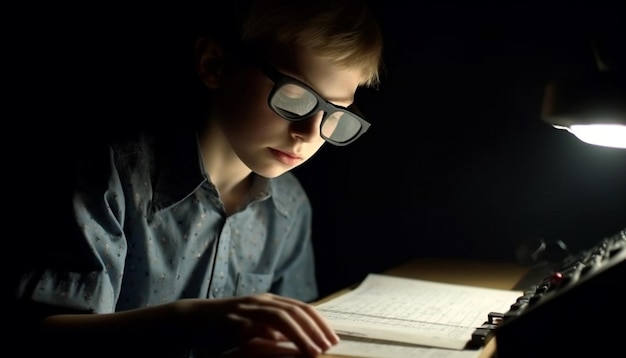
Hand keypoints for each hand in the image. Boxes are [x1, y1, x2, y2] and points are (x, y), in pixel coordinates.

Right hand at [179, 293, 339, 356]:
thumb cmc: (226, 325)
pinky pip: (255, 326)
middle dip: (314, 329)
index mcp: (269, 300)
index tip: (333, 339)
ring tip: (312, 351)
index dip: (319, 323)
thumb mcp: (255, 323)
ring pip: (280, 317)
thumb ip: (276, 329)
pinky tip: (281, 344)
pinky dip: (270, 334)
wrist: (193, 319)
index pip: (302, 307)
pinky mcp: (232, 322)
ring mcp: (247, 310)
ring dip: (299, 334)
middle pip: (295, 311)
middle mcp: (260, 301)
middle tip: (328, 347)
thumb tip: (299, 341)